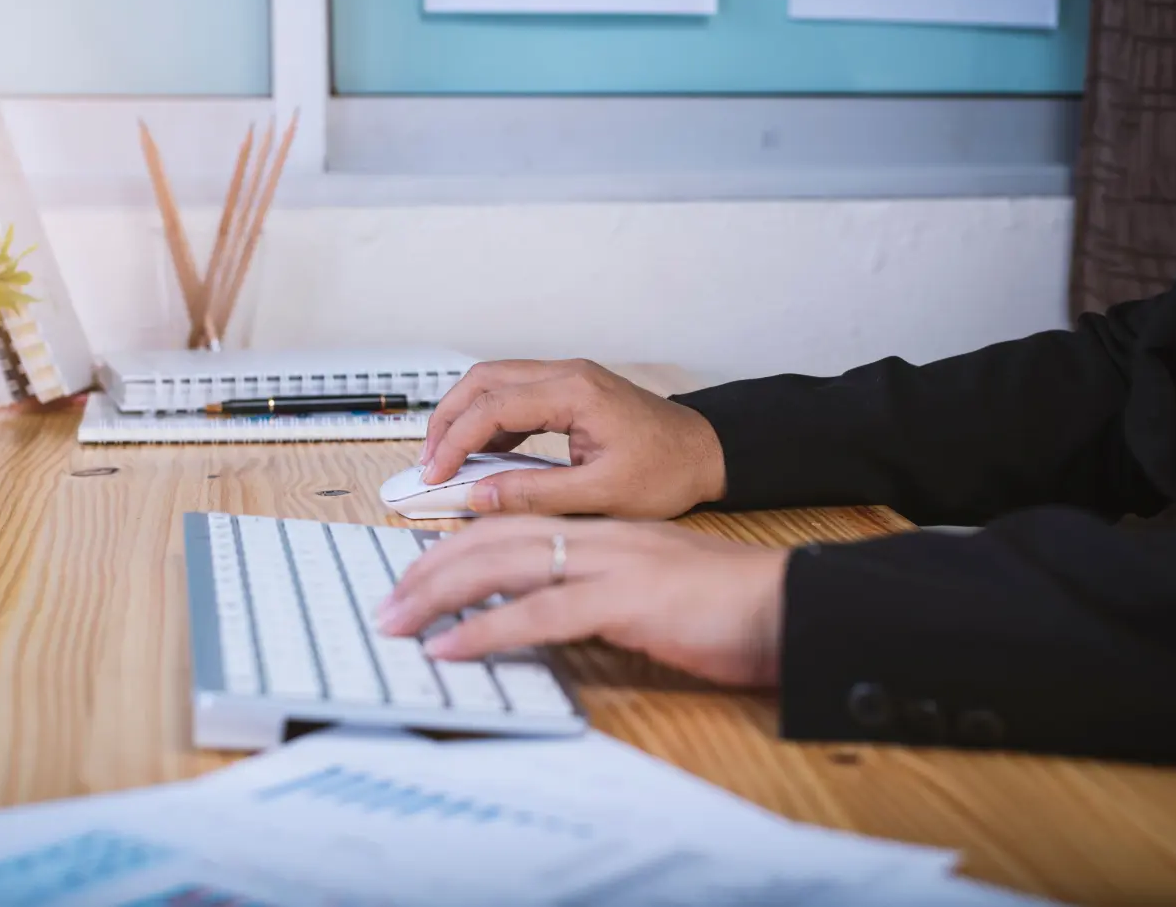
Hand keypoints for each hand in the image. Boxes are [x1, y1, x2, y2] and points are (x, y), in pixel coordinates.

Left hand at [376, 517, 788, 687]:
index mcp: (603, 531)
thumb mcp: (650, 590)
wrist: (789, 604)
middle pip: (493, 539)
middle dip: (430, 569)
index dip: (455, 548)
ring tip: (398, 620)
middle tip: (386, 602)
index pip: (511, 527)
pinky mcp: (626, 601)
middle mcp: (599, 537)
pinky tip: (451, 647)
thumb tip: (549, 613)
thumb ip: (599, 590)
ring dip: (439, 595)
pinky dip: (487, 630)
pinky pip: (540, 613)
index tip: (416, 575)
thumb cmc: (727, 605)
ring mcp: (611, 564)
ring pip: (503, 566)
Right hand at [419, 359, 726, 518]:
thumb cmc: (668, 472)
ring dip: (463, 415)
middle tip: (427, 461)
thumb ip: (535, 493)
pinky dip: (488, 420)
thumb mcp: (602, 494)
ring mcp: (567, 378)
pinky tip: (479, 455)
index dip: (454, 441)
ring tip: (444, 459)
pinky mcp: (569, 391)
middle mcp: (567, 373)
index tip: (434, 474)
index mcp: (575, 391)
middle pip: (483, 379)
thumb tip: (479, 497)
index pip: (492, 406)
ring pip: (494, 382)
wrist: (708, 453)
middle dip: (446, 418)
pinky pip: (514, 395)